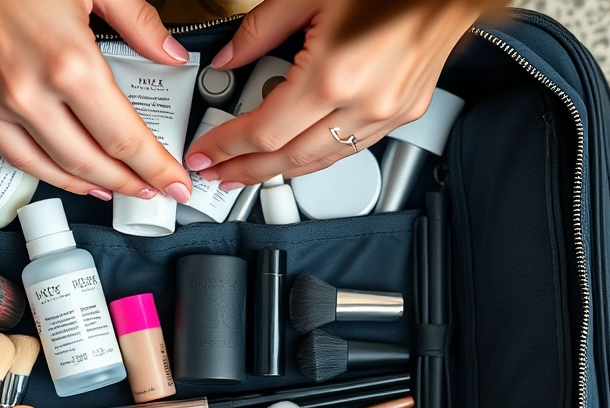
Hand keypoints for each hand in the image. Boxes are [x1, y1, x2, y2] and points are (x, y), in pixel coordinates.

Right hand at [0, 0, 193, 201]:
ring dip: (85, 184)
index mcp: (68, 64)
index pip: (124, 138)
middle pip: (89, 163)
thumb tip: (170, 55)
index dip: (155, 168)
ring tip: (112, 187)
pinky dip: (43, 169)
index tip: (174, 183)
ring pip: (47, 167)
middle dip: (127, 183)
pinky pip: (10, 152)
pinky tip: (63, 169)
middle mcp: (27, 92)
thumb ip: (139, 24)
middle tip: (150, 189)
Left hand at [184, 0, 490, 189]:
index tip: (205, 153)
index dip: (227, 147)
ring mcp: (387, 113)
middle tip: (218, 175)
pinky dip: (317, 157)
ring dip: (280, 172)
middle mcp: (363, 103)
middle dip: (245, 171)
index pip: (263, 131)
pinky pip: (351, 149)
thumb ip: (259, 31)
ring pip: (321, 161)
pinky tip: (296, 154)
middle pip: (288, 158)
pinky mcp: (404, 113)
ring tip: (249, 172)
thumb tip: (229, 58)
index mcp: (332, 74)